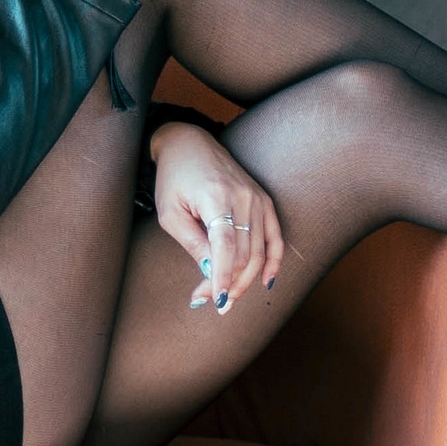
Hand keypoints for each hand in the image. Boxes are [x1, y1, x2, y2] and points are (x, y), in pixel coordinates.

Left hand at [147, 123, 281, 311]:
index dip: (222, 276)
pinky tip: (265, 282)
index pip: (225, 246)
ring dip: (245, 280)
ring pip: (259, 251)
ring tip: (227, 298)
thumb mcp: (170, 212)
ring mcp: (258, 199)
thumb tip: (210, 273)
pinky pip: (276, 237)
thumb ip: (192, 242)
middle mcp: (244, 198)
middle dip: (228, 283)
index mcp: (216, 197)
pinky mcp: (264, 201)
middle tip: (208, 301)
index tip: (216, 300)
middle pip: (244, 253)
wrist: (190, 144)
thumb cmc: (174, 179)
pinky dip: (273, 261)